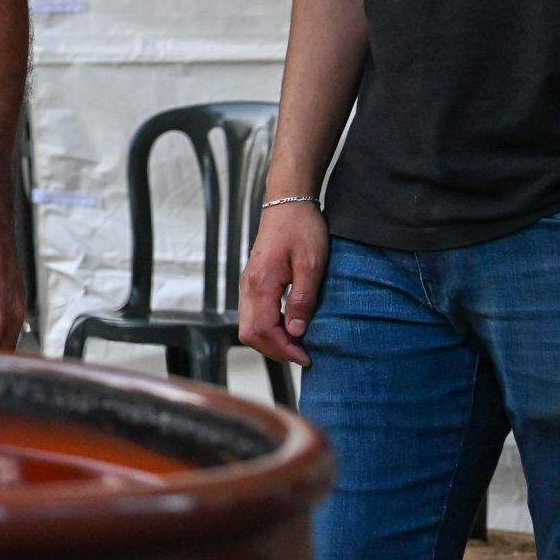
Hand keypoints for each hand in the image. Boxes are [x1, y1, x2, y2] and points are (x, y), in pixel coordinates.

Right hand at [238, 201, 329, 366]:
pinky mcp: (253, 281)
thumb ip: (302, 298)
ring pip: (248, 326)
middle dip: (275, 351)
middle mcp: (248, 286)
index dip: (284, 349)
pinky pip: (252, 315)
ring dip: (271, 341)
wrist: (287, 202)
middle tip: (303, 356)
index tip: (307, 357)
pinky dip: (268, 329)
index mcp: (261, 283)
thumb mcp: (311, 263)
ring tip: (298, 346)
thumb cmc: (302, 228)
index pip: (263, 330)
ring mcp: (248, 284)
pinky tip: (288, 328)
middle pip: (250, 333)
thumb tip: (297, 332)